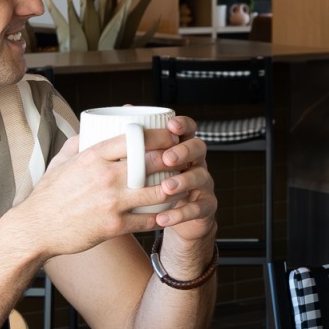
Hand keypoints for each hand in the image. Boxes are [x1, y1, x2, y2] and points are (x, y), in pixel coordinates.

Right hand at [7, 115, 214, 259]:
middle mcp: (105, 176)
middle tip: (184, 159)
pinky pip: (149, 219)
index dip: (160, 135)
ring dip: (175, 188)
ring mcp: (111, 202)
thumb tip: (92, 127)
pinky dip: (164, 216)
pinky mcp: (114, 226)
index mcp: (93, 156)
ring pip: (157, 191)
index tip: (171, 135)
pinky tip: (172, 213)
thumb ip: (79, 141)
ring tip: (184, 185)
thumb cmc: (48, 194)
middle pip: (153, 162)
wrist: (35, 228)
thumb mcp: (61, 160)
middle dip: (174, 159)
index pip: (136, 137)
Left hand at [144, 115, 217, 276]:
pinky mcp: (204, 207)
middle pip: (199, 148)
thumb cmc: (154, 185)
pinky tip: (162, 218)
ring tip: (166, 187)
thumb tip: (123, 110)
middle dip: (184, 151)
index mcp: (181, 147)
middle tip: (167, 158)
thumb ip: (136, 141)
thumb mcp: (145, 164)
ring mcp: (202, 184)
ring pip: (201, 177)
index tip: (170, 125)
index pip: (187, 129)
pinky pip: (197, 209)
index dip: (183, 125)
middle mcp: (195, 162)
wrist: (170, 217)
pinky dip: (180, 213)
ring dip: (184, 180)